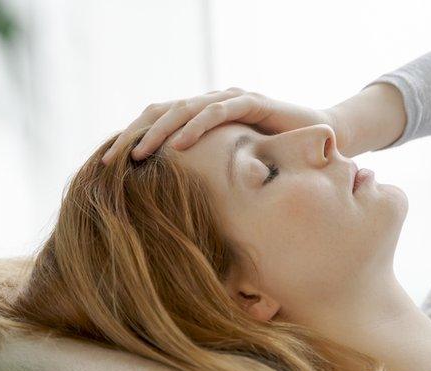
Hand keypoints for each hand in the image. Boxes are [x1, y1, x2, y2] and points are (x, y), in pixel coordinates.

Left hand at [101, 87, 339, 163]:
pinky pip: (217, 111)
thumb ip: (209, 178)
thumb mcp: (235, 170)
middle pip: (159, 113)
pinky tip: (178, 145)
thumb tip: (176, 212)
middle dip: (132, 137)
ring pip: (182, 110)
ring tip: (136, 155)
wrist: (324, 137)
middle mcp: (210, 103)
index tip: (105, 167)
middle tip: (107, 161)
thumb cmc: (279, 157)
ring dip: (157, 133)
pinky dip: (196, 127)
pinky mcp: (251, 101)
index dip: (130, 141)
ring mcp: (229, 98)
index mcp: (201, 118)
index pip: (156, 123)